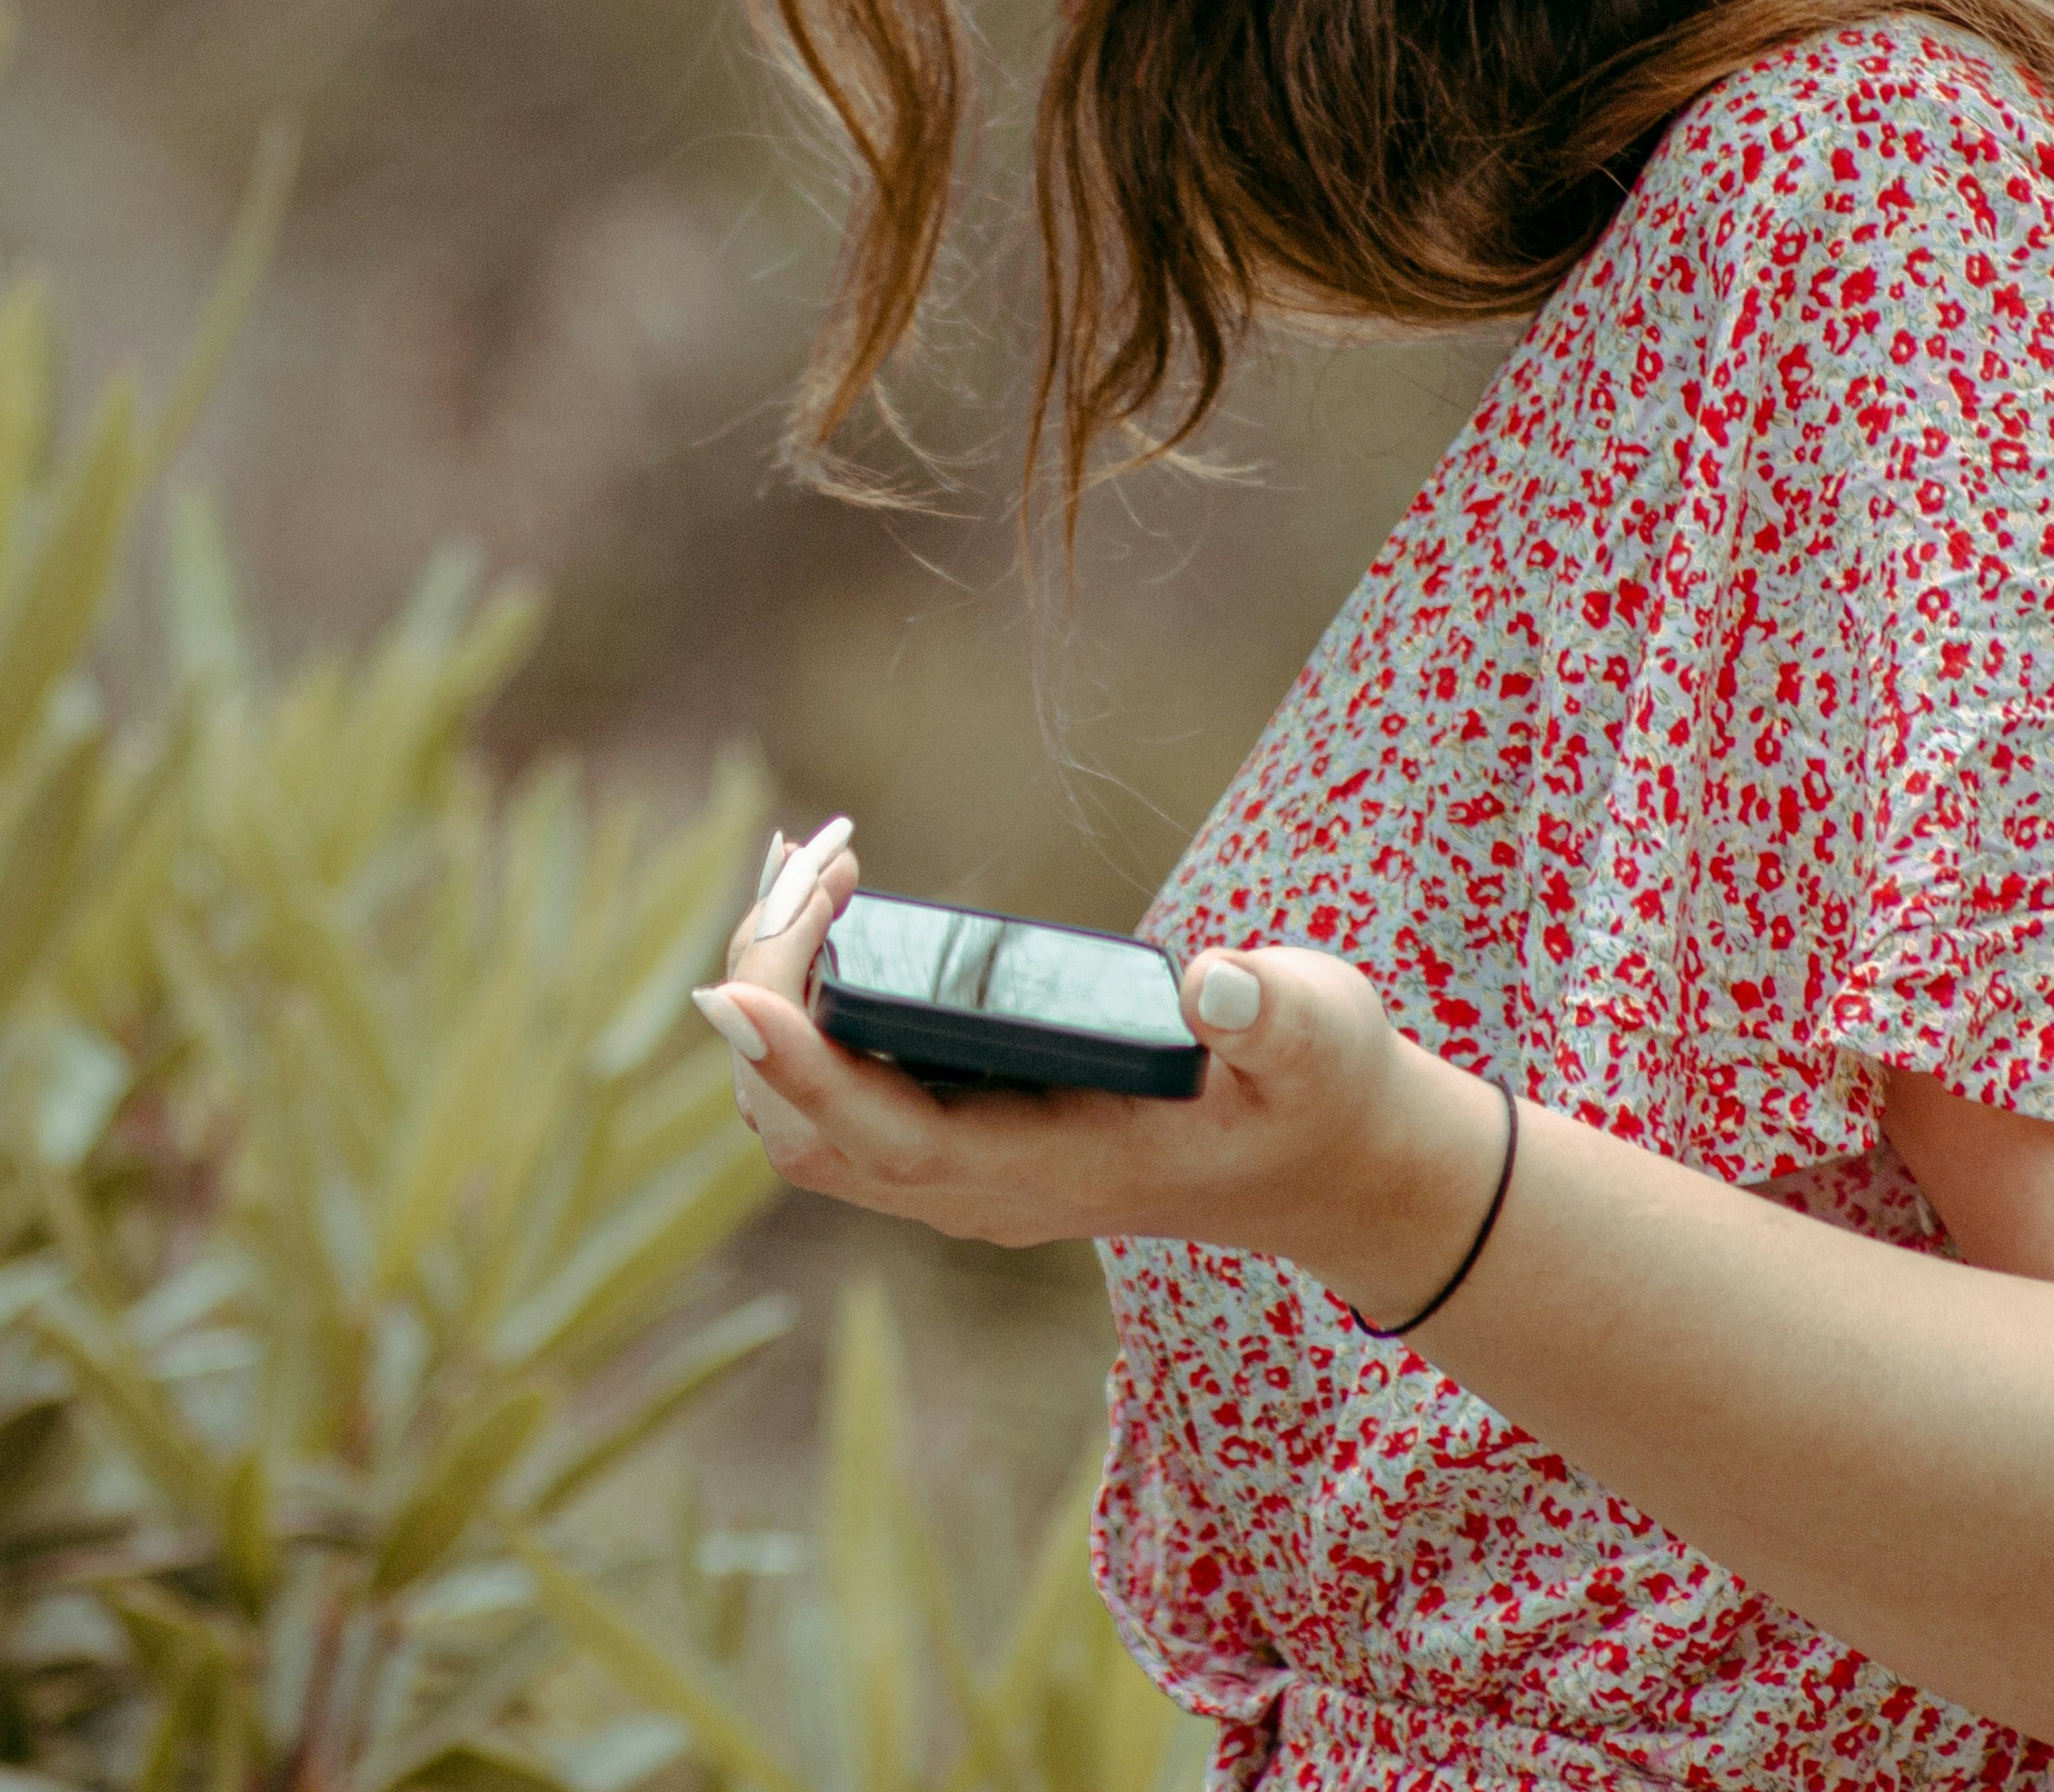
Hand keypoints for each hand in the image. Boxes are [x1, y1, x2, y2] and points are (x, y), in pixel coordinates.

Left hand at [692, 825, 1508, 1313]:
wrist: (1323, 1168)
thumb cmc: (1317, 1095)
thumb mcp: (1324, 1042)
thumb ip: (1277, 1016)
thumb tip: (1215, 985)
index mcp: (1055, 1170)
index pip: (888, 1138)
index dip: (799, 1067)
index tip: (730, 991)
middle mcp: (983, 1189)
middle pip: (805, 1130)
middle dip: (769, 1000)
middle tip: (804, 864)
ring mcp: (963, 1173)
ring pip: (803, 1119)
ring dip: (778, 996)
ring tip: (807, 867)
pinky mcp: (959, 1138)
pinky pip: (836, 1091)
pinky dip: (806, 1006)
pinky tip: (831, 908)